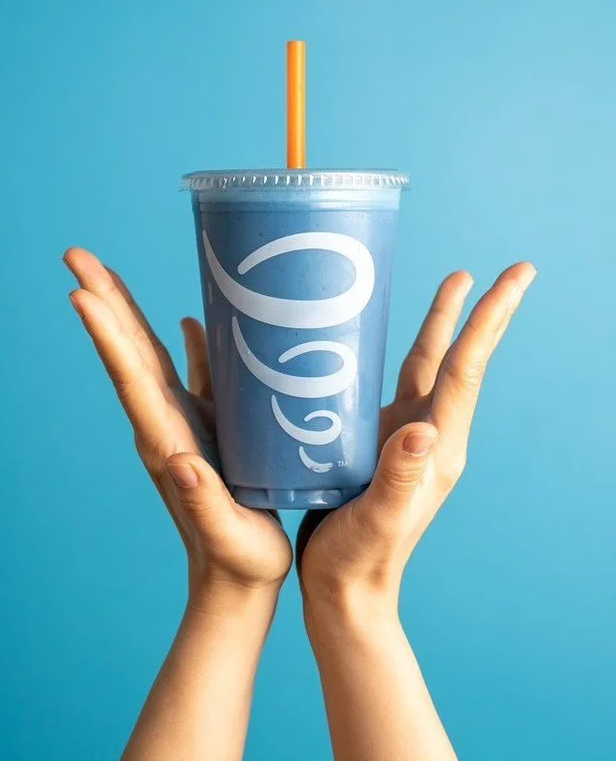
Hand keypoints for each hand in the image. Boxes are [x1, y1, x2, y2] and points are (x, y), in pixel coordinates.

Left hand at [65, 248, 292, 602]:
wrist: (236, 579)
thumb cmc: (238, 561)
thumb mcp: (225, 535)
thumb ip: (204, 501)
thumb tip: (178, 460)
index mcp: (167, 443)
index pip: (132, 380)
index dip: (108, 336)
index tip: (81, 293)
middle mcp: (166, 424)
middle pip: (130, 353)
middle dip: (104, 302)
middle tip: (76, 255)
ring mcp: (186, 423)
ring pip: (154, 356)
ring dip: (131, 313)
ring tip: (109, 275)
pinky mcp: (209, 428)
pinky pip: (196, 375)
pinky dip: (189, 343)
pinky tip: (189, 320)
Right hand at [297, 262, 535, 621]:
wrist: (345, 590)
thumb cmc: (359, 561)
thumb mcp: (378, 521)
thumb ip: (399, 478)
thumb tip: (423, 429)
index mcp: (438, 449)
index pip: (467, 372)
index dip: (488, 322)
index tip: (516, 279)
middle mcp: (428, 436)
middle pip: (458, 361)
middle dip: (480, 313)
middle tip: (507, 271)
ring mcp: (404, 438)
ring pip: (428, 367)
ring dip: (444, 325)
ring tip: (456, 283)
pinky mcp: (378, 442)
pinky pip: (394, 384)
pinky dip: (398, 352)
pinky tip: (383, 335)